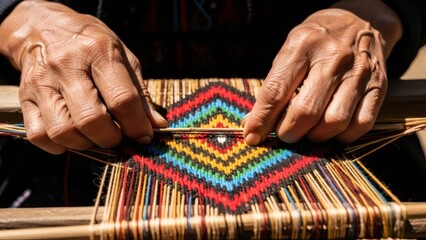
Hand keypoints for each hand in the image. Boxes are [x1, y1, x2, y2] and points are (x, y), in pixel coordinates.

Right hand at [0, 0, 167, 153]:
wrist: (44, 28)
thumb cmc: (92, 45)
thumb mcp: (123, 57)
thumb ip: (140, 93)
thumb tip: (157, 125)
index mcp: (99, 52)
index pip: (122, 99)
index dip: (137, 126)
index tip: (144, 137)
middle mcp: (67, 66)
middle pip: (91, 119)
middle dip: (111, 138)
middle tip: (117, 136)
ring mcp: (42, 83)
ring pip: (63, 131)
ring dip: (86, 144)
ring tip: (95, 135)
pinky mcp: (25, 98)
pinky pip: (39, 135)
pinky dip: (59, 145)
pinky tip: (72, 135)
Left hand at [243, 0, 401, 144]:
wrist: (360, 19)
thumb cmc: (316, 42)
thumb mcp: (289, 52)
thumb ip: (272, 87)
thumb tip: (253, 126)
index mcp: (303, 45)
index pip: (276, 91)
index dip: (262, 119)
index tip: (252, 136)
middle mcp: (334, 57)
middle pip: (306, 111)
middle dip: (288, 132)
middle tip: (284, 133)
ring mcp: (360, 72)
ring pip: (334, 122)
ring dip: (315, 136)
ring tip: (307, 131)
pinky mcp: (379, 86)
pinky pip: (361, 124)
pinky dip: (342, 136)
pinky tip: (332, 130)